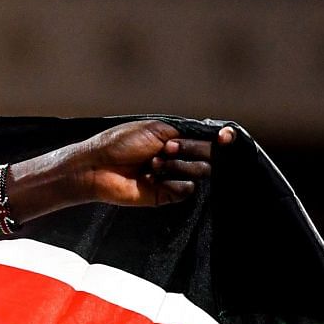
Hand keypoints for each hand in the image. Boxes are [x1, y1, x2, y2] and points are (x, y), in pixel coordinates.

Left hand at [69, 120, 234, 207]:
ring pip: (201, 172)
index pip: (209, 141)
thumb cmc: (120, 143)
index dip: (221, 140)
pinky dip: (175, 182)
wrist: (97, 166)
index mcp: (176, 139)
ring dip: (178, 165)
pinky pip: (186, 190)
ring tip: (153, 164)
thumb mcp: (155, 128)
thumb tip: (215, 135)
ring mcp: (172, 177)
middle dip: (190, 150)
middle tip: (166, 149)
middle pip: (209, 156)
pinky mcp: (165, 195)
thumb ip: (185, 132)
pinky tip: (154, 179)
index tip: (225, 138)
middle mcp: (178, 158)